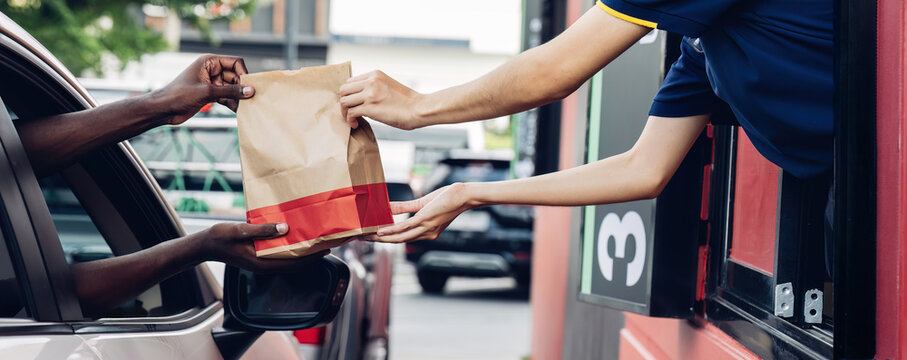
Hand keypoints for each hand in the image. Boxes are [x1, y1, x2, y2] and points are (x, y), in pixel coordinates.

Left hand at [155, 54, 254, 124]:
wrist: (163, 109)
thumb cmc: (179, 95)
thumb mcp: (207, 92)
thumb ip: (231, 91)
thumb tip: (250, 90)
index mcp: (209, 62)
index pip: (235, 62)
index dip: (243, 73)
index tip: (249, 86)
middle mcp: (212, 70)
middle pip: (235, 76)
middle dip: (242, 87)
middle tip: (250, 99)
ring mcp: (212, 83)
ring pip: (232, 88)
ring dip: (238, 97)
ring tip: (245, 107)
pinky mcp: (211, 95)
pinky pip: (227, 97)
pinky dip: (233, 103)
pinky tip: (238, 111)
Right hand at [195, 222, 328, 272]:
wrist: (205, 244)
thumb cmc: (221, 237)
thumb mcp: (241, 230)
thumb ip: (262, 230)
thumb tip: (285, 228)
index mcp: (261, 262)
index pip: (293, 263)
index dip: (311, 257)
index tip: (325, 249)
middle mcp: (264, 265)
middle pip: (293, 263)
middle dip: (310, 255)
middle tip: (325, 243)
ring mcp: (261, 262)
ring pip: (287, 260)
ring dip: (301, 252)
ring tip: (314, 241)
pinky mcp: (258, 257)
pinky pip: (279, 255)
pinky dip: (290, 248)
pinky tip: (295, 238)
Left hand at [339, 70, 423, 129]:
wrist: (419, 109)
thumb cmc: (408, 102)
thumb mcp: (389, 86)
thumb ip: (375, 87)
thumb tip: (362, 98)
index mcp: (375, 74)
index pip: (350, 81)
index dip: (349, 93)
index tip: (353, 103)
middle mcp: (370, 81)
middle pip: (343, 89)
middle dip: (344, 102)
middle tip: (349, 111)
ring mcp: (369, 94)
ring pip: (344, 101)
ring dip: (344, 112)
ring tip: (352, 119)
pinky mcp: (370, 107)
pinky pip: (350, 113)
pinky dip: (350, 120)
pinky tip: (355, 124)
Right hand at [365, 183, 474, 242]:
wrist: (463, 196)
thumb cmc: (447, 198)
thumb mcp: (422, 203)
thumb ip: (405, 207)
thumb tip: (388, 207)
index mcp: (426, 232)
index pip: (403, 238)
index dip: (386, 239)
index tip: (371, 238)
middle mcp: (426, 234)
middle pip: (398, 241)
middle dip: (379, 241)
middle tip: (363, 239)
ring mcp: (425, 228)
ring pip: (399, 237)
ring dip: (382, 238)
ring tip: (367, 237)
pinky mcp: (425, 219)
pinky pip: (405, 227)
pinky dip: (391, 231)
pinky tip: (380, 231)